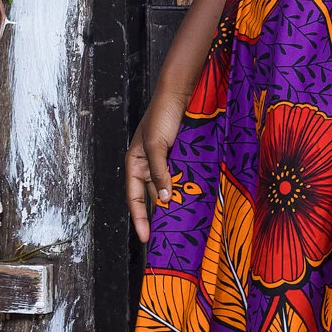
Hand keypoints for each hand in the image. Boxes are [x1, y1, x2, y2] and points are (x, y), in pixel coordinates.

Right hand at [126, 83, 188, 242]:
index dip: (140, 219)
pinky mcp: (181, 157)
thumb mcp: (156, 146)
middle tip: (170, 236)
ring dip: (177, 202)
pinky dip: (188, 188)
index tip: (146, 239)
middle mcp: (148, 166)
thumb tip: (165, 200)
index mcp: (135, 164)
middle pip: (153, 197)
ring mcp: (165, 162)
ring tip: (185, 223)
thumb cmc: (162, 116)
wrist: (180, 93)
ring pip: (170, 189)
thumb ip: (159, 173)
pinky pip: (182, 178)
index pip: (134, 198)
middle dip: (160, 214)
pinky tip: (196, 200)